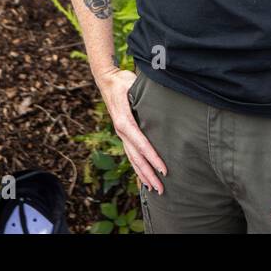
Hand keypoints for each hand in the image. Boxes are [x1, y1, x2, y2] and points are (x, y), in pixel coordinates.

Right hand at [101, 68, 166, 194]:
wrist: (107, 80)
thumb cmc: (123, 81)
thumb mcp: (133, 84)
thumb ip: (144, 93)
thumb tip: (159, 97)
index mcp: (124, 121)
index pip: (141, 144)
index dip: (153, 157)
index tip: (164, 169)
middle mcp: (121, 131)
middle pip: (136, 157)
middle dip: (149, 174)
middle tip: (162, 189)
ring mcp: (121, 134)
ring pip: (132, 159)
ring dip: (143, 175)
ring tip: (154, 189)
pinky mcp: (123, 134)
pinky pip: (130, 154)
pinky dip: (137, 168)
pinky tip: (144, 178)